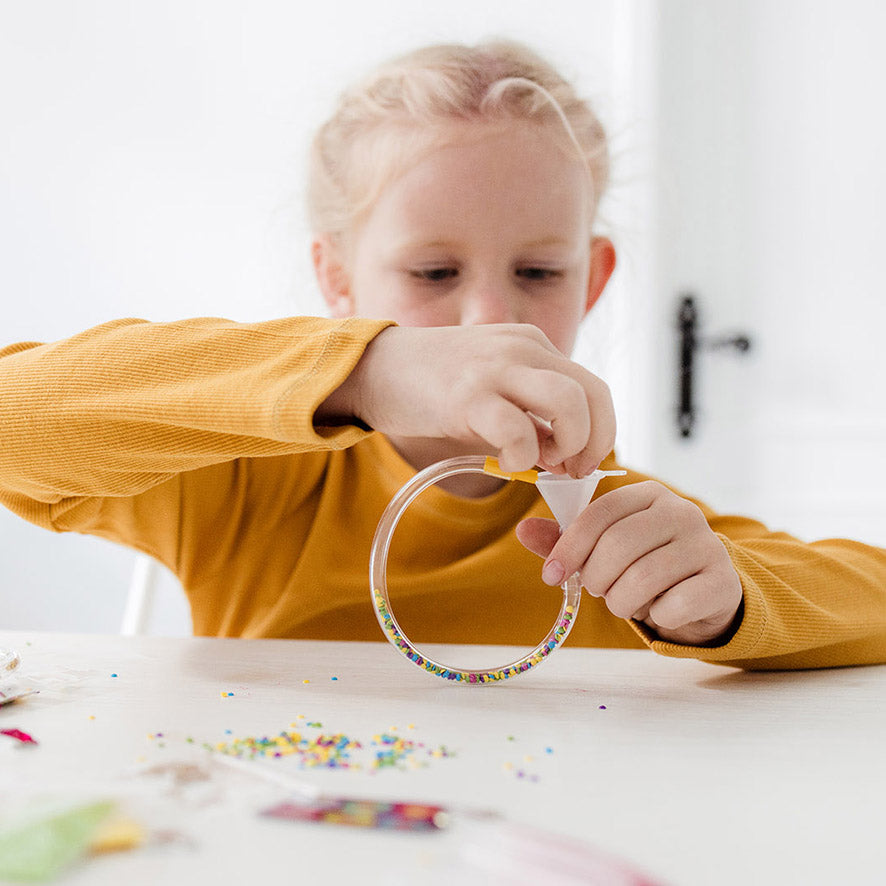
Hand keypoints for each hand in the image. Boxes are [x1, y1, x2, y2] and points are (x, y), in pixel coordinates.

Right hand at [319, 324, 615, 476]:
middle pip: (592, 394)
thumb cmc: (435, 385)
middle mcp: (523, 349)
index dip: (602, 431)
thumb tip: (564, 458)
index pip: (595, 387)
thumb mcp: (493, 388)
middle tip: (570, 470)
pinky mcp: (467, 395)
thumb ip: (530, 415)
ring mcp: (496, 369)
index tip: (582, 462)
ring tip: (541, 463)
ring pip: (568, 404)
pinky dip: (522, 456)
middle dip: (593, 442)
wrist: (374, 367)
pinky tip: (505, 462)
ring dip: (567, 445)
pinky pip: (517, 430)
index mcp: (534, 345)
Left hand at [516, 480, 742, 644]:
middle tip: (597, 590)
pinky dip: (656, 616)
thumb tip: (522, 530)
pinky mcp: (722, 581)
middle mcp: (682, 512)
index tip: (551, 575)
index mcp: (649, 495)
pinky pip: (673, 606)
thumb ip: (566, 540)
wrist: (703, 592)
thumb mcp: (605, 549)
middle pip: (619, 545)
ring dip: (621, 601)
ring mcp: (707, 545)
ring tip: (623, 601)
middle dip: (595, 578)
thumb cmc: (646, 564)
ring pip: (643, 578)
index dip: (569, 546)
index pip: (600, 513)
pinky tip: (660, 609)